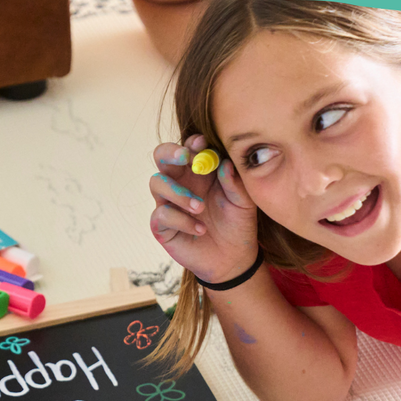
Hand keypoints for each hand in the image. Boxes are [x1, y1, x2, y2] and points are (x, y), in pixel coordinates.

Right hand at [148, 137, 259, 284]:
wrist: (233, 258)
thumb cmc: (238, 224)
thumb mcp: (244, 202)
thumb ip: (235, 181)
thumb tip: (224, 163)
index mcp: (199, 171)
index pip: (188, 148)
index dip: (191, 142)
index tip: (202, 143)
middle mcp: (180, 183)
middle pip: (161, 157)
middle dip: (170, 153)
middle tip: (185, 157)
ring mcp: (168, 203)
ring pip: (156, 183)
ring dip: (178, 192)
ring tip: (200, 207)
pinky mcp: (162, 226)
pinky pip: (161, 215)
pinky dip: (182, 220)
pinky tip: (201, 228)